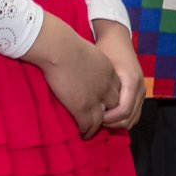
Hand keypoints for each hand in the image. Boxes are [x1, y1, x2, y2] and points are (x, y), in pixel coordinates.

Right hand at [26, 14, 120, 137]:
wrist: (60, 48)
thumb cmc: (66, 43)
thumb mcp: (87, 50)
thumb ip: (88, 59)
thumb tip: (78, 60)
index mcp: (108, 70)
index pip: (116, 89)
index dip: (109, 98)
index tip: (102, 103)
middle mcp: (106, 85)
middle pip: (114, 106)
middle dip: (109, 114)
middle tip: (99, 120)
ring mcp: (95, 98)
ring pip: (101, 120)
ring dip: (96, 127)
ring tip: (89, 132)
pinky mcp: (82, 107)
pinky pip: (87, 124)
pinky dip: (85, 130)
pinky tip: (81, 132)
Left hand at [92, 20, 145, 130]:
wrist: (118, 38)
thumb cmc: (107, 49)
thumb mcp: (102, 65)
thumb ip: (100, 85)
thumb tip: (93, 107)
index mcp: (132, 81)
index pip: (124, 111)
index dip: (109, 119)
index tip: (95, 117)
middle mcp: (140, 88)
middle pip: (129, 118)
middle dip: (112, 123)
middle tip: (96, 120)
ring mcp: (142, 91)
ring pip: (133, 118)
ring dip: (117, 122)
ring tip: (101, 118)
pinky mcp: (140, 92)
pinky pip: (134, 113)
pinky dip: (123, 118)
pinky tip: (109, 115)